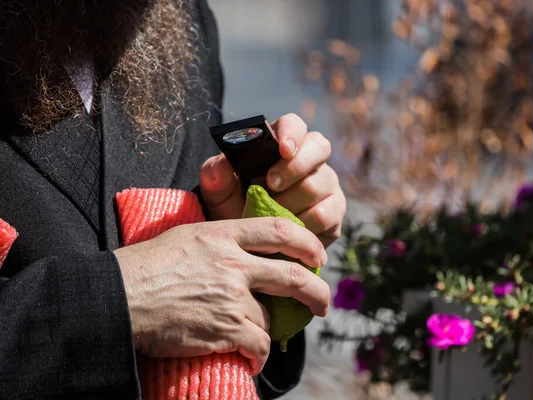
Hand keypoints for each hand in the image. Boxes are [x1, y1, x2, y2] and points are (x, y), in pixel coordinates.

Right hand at [114, 217, 328, 374]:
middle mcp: (233, 263)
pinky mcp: (224, 329)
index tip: (318, 255)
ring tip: (251, 337)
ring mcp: (231, 297)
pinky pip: (259, 345)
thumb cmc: (145, 267)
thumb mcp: (185, 237)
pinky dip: (259, 356)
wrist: (118, 298)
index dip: (307, 242)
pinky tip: (251, 359)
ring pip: (270, 317)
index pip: (278, 230)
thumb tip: (243, 249)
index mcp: (223, 235)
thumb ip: (219, 239)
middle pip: (293, 275)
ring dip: (264, 330)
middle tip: (322, 303)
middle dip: (316, 291)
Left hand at [200, 113, 346, 246]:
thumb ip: (215, 176)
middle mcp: (312, 160)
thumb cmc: (237, 209)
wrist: (251, 245)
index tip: (282, 149)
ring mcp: (327, 185)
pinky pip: (326, 215)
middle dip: (294, 167)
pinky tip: (288, 232)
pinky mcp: (335, 213)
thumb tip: (220, 166)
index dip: (292, 134)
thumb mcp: (219, 194)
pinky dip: (303, 225)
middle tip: (271, 185)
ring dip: (291, 202)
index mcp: (283, 145)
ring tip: (270, 214)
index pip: (294, 125)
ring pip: (319, 185)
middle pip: (319, 148)